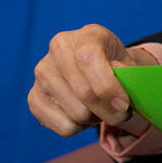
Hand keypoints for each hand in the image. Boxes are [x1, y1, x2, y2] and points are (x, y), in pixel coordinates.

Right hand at [28, 24, 155, 136]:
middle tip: (121, 113)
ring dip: (95, 118)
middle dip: (109, 111)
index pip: (89, 60)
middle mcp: (58, 50)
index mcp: (85, 35)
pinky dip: (80, 127)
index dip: (108, 86)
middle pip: (84, 92)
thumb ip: (128, 77)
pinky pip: (63, 127)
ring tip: (99, 106)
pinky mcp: (33, 97)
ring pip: (76, 113)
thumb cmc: (112, 63)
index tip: (124, 105)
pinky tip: (82, 112)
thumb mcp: (127, 62)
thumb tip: (119, 100)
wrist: (92, 65)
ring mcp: (42, 73)